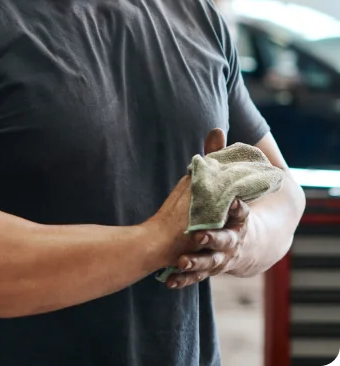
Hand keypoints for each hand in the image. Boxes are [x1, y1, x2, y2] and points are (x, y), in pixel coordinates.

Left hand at [153, 128, 251, 288]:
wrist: (219, 240)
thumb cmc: (216, 206)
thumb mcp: (215, 182)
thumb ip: (217, 157)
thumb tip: (217, 128)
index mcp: (235, 219)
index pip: (240, 215)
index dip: (238, 210)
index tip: (234, 203)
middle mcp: (228, 239)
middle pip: (223, 241)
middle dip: (211, 239)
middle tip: (197, 236)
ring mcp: (216, 256)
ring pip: (208, 263)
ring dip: (196, 262)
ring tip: (182, 260)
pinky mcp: (202, 267)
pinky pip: (192, 275)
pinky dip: (182, 278)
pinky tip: (169, 281)